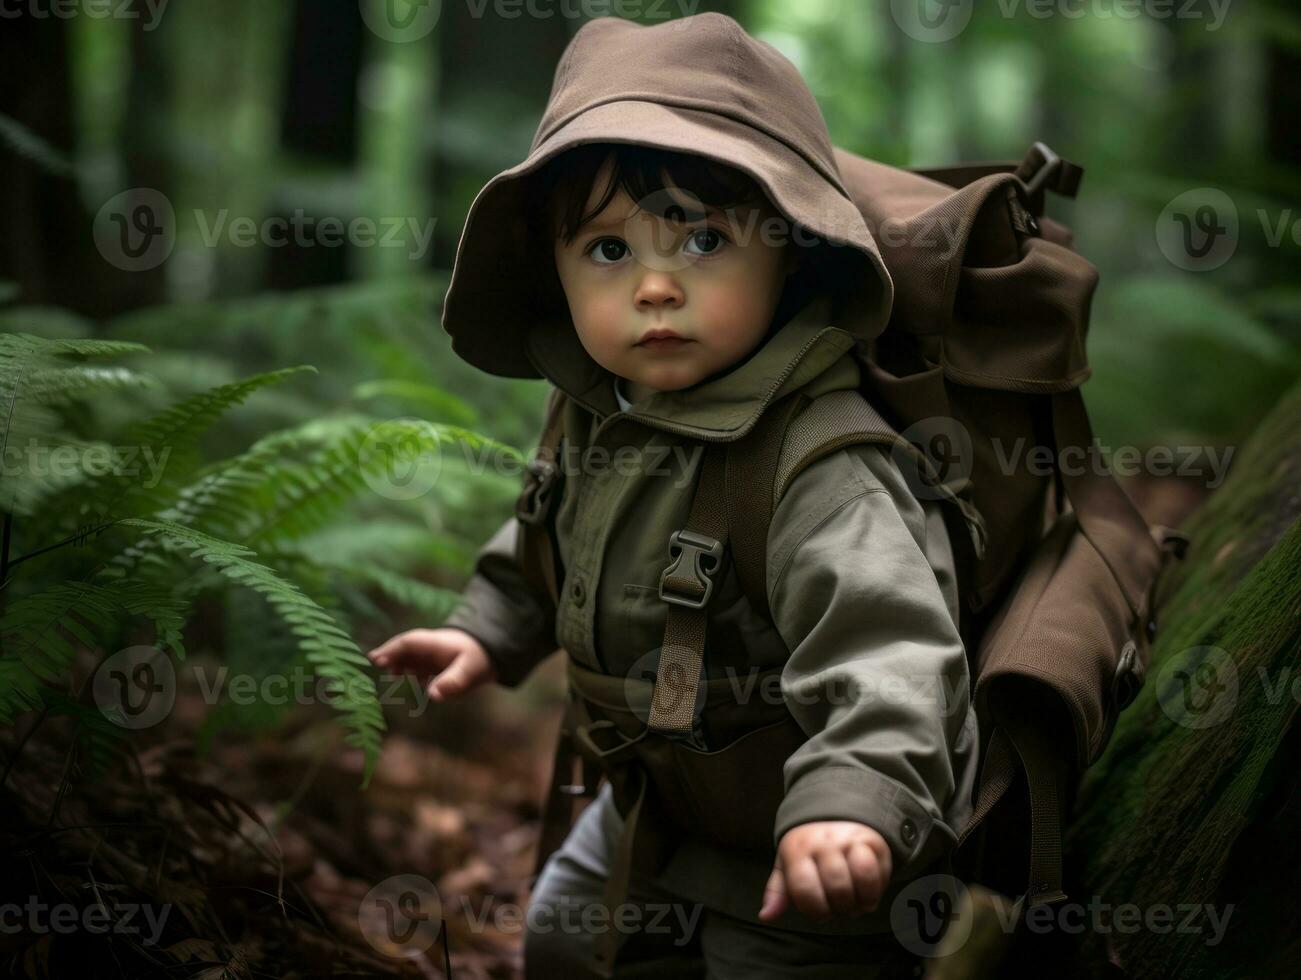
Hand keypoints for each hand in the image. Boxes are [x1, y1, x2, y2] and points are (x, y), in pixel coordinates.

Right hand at [365, 628, 498, 700]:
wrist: (491, 653)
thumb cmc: (479, 659)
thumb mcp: (470, 671)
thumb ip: (453, 682)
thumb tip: (433, 695)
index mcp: (435, 643)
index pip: (408, 643)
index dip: (391, 650)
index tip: (377, 660)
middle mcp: (429, 646)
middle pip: (404, 647)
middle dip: (389, 654)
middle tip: (376, 662)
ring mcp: (429, 653)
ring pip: (408, 656)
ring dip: (398, 663)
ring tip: (394, 676)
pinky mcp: (432, 662)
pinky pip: (415, 664)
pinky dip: (408, 670)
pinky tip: (416, 682)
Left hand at [758, 821, 892, 921]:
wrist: (831, 812)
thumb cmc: (807, 849)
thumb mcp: (786, 866)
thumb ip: (778, 892)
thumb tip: (766, 915)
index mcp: (797, 849)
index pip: (805, 890)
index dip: (815, 911)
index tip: (820, 912)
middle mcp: (823, 841)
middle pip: (837, 887)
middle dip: (840, 907)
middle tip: (839, 906)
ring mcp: (848, 838)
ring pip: (861, 877)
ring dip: (861, 900)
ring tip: (854, 901)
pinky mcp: (871, 839)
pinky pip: (878, 871)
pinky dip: (875, 890)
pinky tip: (867, 892)